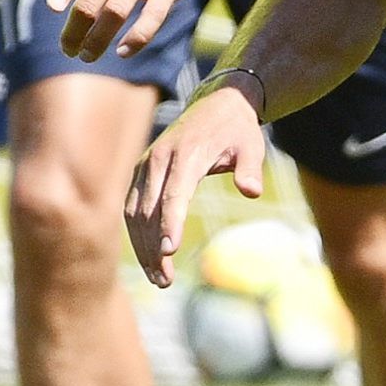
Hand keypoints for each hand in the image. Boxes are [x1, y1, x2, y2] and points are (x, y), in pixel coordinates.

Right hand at [125, 87, 265, 286]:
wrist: (217, 104)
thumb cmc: (237, 130)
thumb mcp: (252, 145)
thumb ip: (251, 168)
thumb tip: (251, 191)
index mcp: (186, 154)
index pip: (174, 195)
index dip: (170, 224)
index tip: (170, 252)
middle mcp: (159, 159)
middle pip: (150, 210)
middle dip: (154, 248)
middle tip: (165, 281)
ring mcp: (146, 165)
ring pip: (135, 212)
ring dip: (142, 247)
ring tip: (158, 277)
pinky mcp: (141, 172)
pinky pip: (132, 206)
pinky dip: (137, 233)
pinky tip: (149, 257)